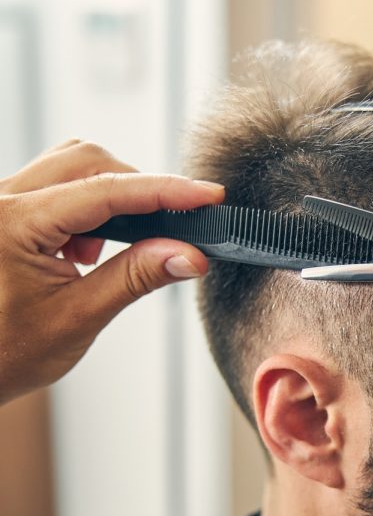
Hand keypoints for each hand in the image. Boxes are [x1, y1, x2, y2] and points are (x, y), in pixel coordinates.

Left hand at [0, 140, 224, 404]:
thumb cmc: (4, 353)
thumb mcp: (78, 317)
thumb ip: (136, 277)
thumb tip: (190, 255)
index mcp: (11, 223)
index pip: (104, 191)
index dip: (164, 190)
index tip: (208, 196)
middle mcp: (0, 200)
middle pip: (87, 161)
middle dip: (137, 190)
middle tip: (172, 228)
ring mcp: (1, 203)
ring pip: (72, 168)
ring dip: (111, 200)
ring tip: (112, 251)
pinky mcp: (7, 212)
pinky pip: (56, 188)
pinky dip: (88, 211)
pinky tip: (87, 253)